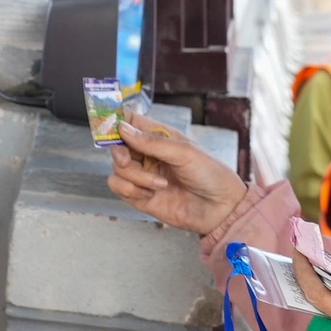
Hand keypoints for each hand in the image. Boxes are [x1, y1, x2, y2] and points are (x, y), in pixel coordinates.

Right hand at [105, 115, 247, 235]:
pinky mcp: (140, 196)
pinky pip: (119, 188)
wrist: (220, 209)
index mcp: (159, 136)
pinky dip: (131, 191)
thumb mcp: (184, 152)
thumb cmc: (211, 174)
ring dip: (134, 177)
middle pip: (116, 147)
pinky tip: (151, 194)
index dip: (115, 121)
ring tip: (159, 185)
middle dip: (118, 154)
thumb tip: (122, 128)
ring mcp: (143, 175)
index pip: (129, 121)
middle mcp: (148, 154)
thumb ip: (150, 142)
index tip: (109, 127)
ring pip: (117, 170)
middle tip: (126, 160)